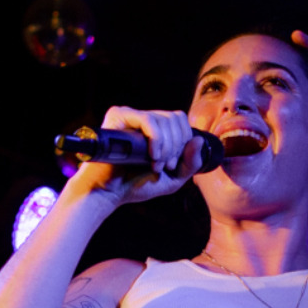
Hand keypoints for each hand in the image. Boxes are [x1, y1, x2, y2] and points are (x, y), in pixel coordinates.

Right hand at [69, 106, 207, 204]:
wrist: (108, 193)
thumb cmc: (136, 185)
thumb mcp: (173, 178)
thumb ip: (191, 162)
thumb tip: (198, 140)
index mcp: (155, 128)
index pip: (180, 120)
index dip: (183, 142)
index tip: (170, 165)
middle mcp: (143, 118)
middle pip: (176, 118)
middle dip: (177, 146)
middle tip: (163, 166)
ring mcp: (130, 115)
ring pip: (164, 119)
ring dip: (166, 147)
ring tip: (155, 165)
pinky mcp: (119, 116)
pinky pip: (148, 119)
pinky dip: (157, 139)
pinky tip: (152, 156)